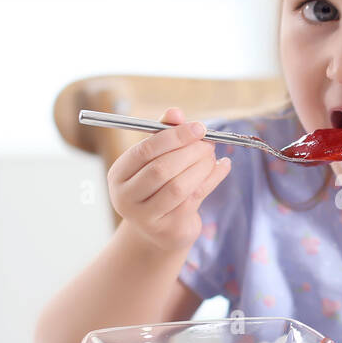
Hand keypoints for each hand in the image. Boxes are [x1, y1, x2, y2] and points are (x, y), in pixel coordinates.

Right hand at [106, 107, 231, 252]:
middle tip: (208, 143)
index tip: (198, 127)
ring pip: (179, 187)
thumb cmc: (157, 186)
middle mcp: (126, 198)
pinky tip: (223, 166)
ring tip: (212, 155)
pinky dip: (213, 179)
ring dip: (202, 167)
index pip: (144, 151)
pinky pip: (195, 199)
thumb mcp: (156, 160)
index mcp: (118, 175)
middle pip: (161, 170)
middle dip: (190, 152)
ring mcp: (146, 218)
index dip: (173, 136)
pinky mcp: (169, 229)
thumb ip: (164, 134)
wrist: (160, 231)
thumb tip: (176, 111)